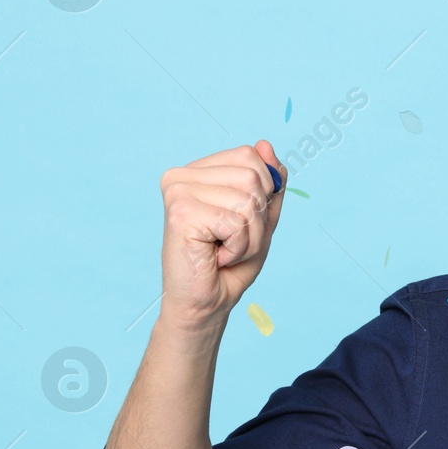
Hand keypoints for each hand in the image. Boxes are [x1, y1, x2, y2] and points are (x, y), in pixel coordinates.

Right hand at [159, 140, 286, 329]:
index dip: (263, 193)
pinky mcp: (181, 213)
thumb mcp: (262, 217)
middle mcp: (181, 176)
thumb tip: (265, 144)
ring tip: (225, 251)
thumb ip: (269, 182)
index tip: (238, 222)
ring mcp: (178, 192)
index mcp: (198, 171)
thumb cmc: (231, 263)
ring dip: (251, 236)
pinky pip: (238, 222)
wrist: (205, 304)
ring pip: (249, 199)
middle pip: (253, 176)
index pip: (251, 155)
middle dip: (259, 218)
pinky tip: (216, 258)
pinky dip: (239, 247)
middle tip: (232, 241)